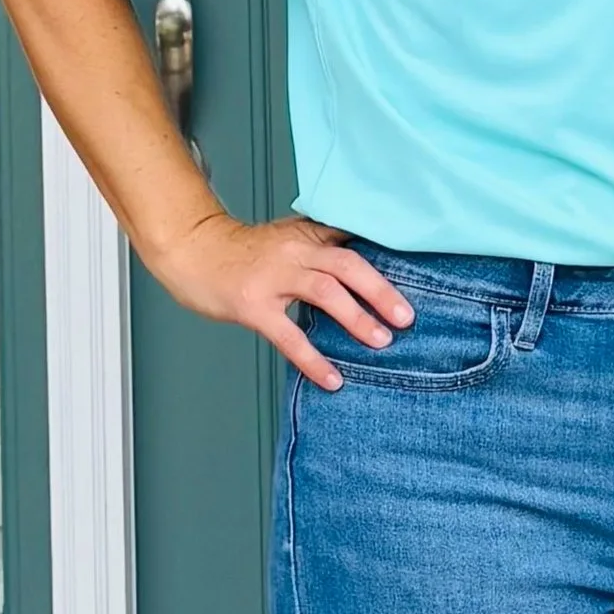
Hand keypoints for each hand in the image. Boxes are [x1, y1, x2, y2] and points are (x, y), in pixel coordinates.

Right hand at [152, 211, 414, 391]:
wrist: (195, 250)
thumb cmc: (246, 251)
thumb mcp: (288, 238)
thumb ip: (323, 249)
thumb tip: (369, 270)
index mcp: (307, 234)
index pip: (353, 240)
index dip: (386, 255)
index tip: (418, 273)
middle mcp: (294, 250)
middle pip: (347, 264)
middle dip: (381, 290)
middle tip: (406, 317)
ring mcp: (273, 277)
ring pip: (324, 291)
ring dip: (356, 317)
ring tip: (381, 341)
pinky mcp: (252, 305)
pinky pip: (289, 335)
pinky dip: (313, 359)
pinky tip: (332, 379)